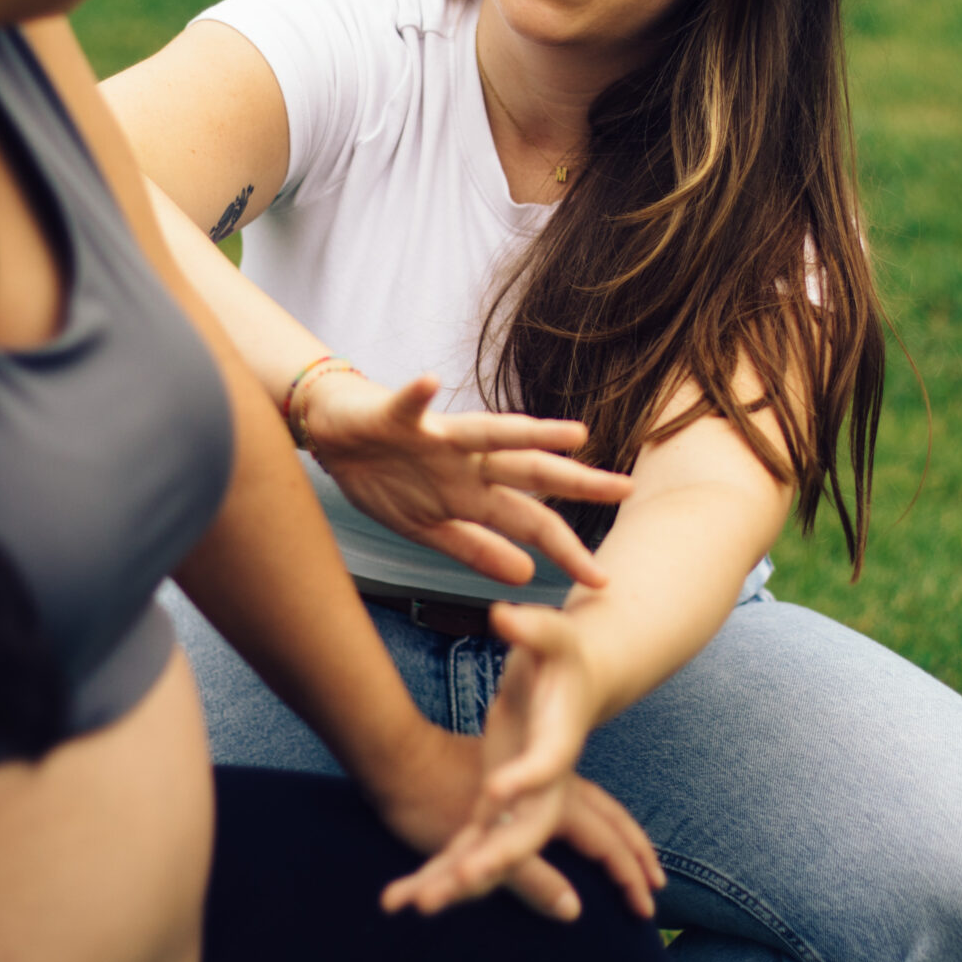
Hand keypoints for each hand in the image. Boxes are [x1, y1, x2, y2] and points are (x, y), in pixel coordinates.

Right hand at [298, 370, 631, 588]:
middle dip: (576, 482)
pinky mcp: (395, 416)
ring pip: (488, 432)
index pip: (532, 519)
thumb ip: (476, 548)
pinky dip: (418, 394)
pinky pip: (408, 404)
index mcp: (474, 491)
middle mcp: (467, 461)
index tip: (601, 579)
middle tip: (626, 489)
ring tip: (572, 434)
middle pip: (530, 471)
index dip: (565, 548)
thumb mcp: (428, 527)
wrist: (336, 433)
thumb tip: (529, 577)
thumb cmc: (386, 477)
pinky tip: (430, 382)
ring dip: (528, 432)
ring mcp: (435, 436)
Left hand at [380, 608, 663, 924]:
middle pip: (525, 833)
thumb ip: (534, 628)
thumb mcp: (554, 635)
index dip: (525, 780)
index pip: (549, 767)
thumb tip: (505, 616)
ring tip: (414, 905)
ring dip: (456, 881)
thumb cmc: (563, 656)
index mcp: (559, 745)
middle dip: (494, 859)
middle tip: (461, 879)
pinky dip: (438, 874)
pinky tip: (398, 899)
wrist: (573, 684)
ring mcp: (517, 802)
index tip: (496, 792)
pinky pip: (465, 849)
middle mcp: (544, 785)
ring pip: (491, 853)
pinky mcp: (492, 808)